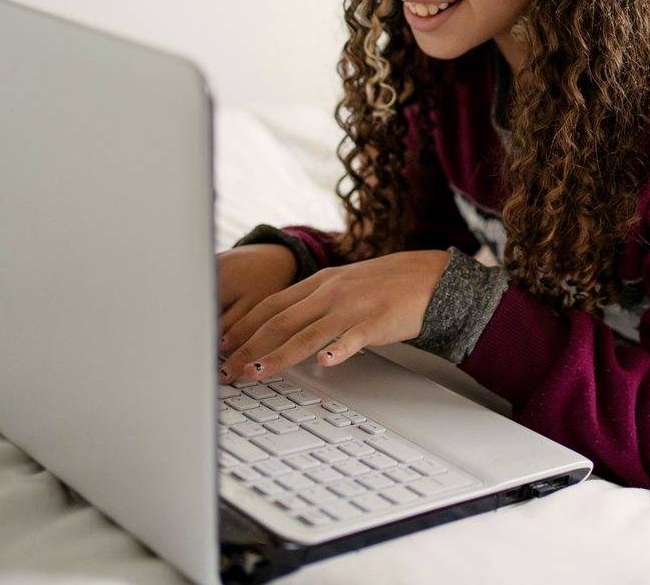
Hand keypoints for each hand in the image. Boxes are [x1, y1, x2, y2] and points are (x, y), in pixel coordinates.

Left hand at [216, 249, 450, 382]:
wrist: (429, 278)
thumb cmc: (384, 286)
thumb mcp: (341, 287)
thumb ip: (312, 305)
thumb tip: (278, 328)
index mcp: (318, 283)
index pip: (269, 306)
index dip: (242, 327)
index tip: (219, 346)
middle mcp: (330, 292)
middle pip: (280, 321)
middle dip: (247, 347)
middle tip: (226, 370)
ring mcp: (353, 306)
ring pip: (308, 333)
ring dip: (279, 355)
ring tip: (256, 372)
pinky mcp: (377, 321)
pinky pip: (354, 337)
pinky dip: (338, 349)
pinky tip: (325, 362)